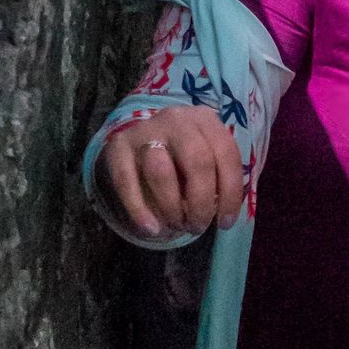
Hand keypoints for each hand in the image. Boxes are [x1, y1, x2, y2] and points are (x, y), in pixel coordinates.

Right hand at [101, 106, 243, 239]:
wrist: (139, 144)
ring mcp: (144, 130)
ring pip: (160, 171)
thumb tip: (222, 213)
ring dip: (172, 207)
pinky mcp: (118, 146)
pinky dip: (140, 210)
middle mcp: (176, 119)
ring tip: (177, 225)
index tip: (225, 223)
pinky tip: (151, 229)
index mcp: (205, 120)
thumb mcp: (205, 159)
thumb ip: (216, 178)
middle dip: (201, 202)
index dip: (230, 193)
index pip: (226, 153)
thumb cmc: (181, 158)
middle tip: (198, 226)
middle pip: (197, 161)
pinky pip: (126, 181)